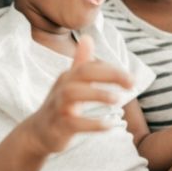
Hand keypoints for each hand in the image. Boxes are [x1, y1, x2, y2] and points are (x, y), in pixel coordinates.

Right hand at [27, 35, 132, 154]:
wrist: (39, 132)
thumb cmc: (60, 105)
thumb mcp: (70, 83)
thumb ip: (81, 63)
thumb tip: (88, 38)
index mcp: (68, 77)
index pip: (90, 66)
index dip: (111, 70)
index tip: (132, 78)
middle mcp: (62, 88)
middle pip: (83, 73)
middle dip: (109, 75)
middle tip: (132, 83)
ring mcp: (58, 106)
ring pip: (73, 94)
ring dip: (97, 94)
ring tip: (118, 99)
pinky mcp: (59, 126)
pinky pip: (74, 122)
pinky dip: (92, 123)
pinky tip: (109, 125)